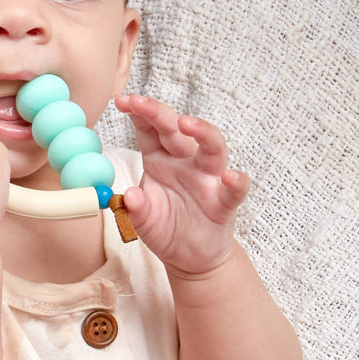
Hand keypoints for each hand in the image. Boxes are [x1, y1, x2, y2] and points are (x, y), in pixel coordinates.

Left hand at [115, 93, 249, 275]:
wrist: (190, 258)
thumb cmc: (166, 229)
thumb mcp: (142, 220)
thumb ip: (135, 208)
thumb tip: (129, 196)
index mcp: (160, 161)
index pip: (150, 130)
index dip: (138, 113)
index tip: (122, 101)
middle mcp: (185, 163)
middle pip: (176, 130)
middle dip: (159, 113)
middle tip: (140, 102)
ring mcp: (208, 179)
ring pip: (212, 147)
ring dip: (201, 131)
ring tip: (186, 124)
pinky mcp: (225, 202)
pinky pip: (234, 189)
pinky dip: (236, 181)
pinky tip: (230, 178)